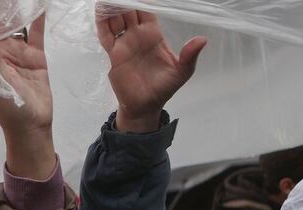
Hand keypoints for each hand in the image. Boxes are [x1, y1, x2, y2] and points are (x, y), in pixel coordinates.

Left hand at [0, 4, 54, 178]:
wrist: (32, 128)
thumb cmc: (11, 111)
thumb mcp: (0, 84)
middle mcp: (1, 54)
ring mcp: (18, 54)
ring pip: (17, 25)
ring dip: (17, 8)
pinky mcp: (35, 58)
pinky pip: (36, 34)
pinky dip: (38, 19)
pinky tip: (41, 4)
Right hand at [97, 11, 205, 132]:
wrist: (145, 106)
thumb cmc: (164, 88)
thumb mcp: (182, 71)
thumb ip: (189, 55)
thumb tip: (202, 40)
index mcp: (154, 34)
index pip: (146, 10)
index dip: (142, 0)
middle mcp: (137, 35)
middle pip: (129, 11)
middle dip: (125, 1)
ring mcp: (124, 43)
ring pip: (116, 19)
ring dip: (112, 7)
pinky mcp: (113, 54)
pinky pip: (106, 34)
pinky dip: (102, 22)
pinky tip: (100, 9)